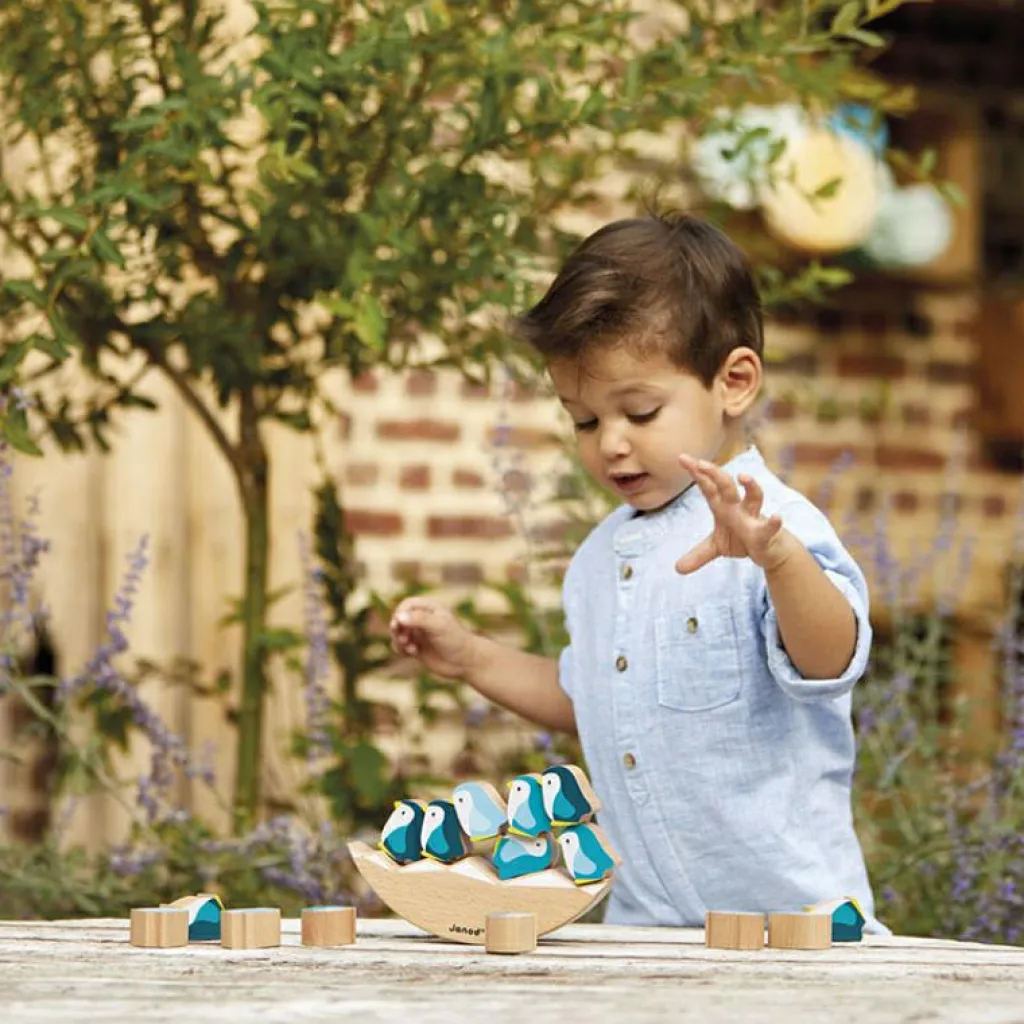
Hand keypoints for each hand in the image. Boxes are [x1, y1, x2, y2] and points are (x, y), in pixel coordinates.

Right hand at [389, 597, 479, 679]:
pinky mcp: (418, 648)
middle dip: (397, 628)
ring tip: (410, 647)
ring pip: (398, 634)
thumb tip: (400, 617)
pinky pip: (400, 647)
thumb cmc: (456, 640)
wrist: (466, 662)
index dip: (400, 613)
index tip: (399, 624)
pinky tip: (413, 653)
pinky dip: (401, 650)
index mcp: (430, 609)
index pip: (407, 605)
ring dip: (398, 640)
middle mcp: (423, 620)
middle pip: (399, 619)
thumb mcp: (439, 626)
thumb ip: (420, 619)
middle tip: (403, 638)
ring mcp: (420, 634)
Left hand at [674, 454, 789, 573]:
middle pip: (726, 486)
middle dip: (714, 473)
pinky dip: (774, 523)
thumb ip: (697, 555)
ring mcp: (753, 518)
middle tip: (700, 463)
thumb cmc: (742, 539)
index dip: (697, 473)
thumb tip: (677, 569)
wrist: (770, 550)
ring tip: (743, 476)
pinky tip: (777, 517)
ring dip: (750, 486)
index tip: (682, 458)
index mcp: (722, 507)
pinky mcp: (765, 533)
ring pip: (754, 497)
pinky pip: (769, 527)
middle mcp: (738, 507)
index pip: (707, 487)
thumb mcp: (716, 547)